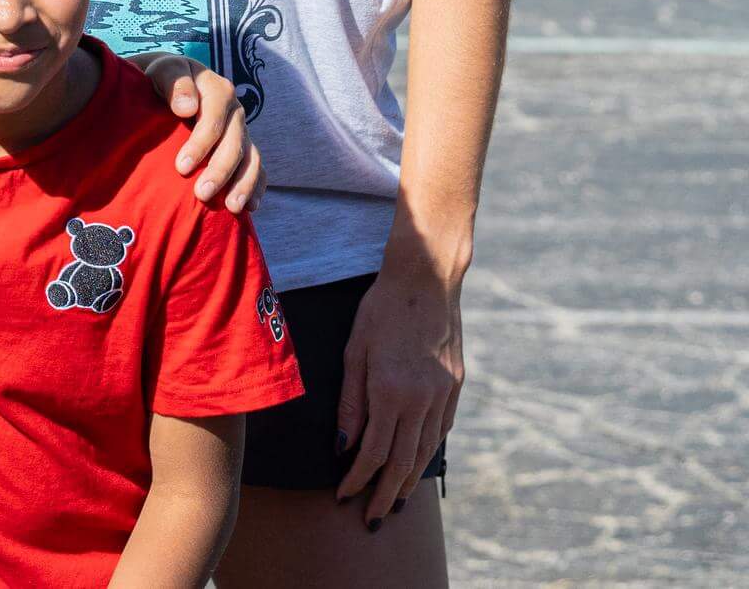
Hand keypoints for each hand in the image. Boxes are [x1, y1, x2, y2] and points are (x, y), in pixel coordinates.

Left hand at [140, 55, 262, 211]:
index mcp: (218, 90)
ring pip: (250, 159)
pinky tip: (249, 207)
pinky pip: (256, 168)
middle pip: (234, 144)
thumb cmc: (160, 79)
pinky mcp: (243, 146)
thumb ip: (174, 82)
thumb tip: (188, 108)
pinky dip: (255, 186)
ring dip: (243, 184)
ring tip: (232, 208)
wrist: (166, 84)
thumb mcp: (162, 71)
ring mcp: (241, 130)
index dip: (200, 145)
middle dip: (220, 171)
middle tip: (202, 194)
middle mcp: (234, 111)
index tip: (181, 168)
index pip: (212, 121)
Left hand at [336, 259, 464, 523]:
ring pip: (427, 451)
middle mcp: (422, 399)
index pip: (375, 453)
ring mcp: (444, 394)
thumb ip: (350, 402)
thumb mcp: (354, 351)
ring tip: (395, 500)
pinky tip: (417, 464)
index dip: (358, 479)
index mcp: (392, 392)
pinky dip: (427, 453)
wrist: (426, 281)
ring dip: (410, 480)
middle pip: (404, 462)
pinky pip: (441, 430)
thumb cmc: (379, 311)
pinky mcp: (456, 387)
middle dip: (386, 494)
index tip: (344, 496)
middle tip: (374, 519)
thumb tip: (343, 446)